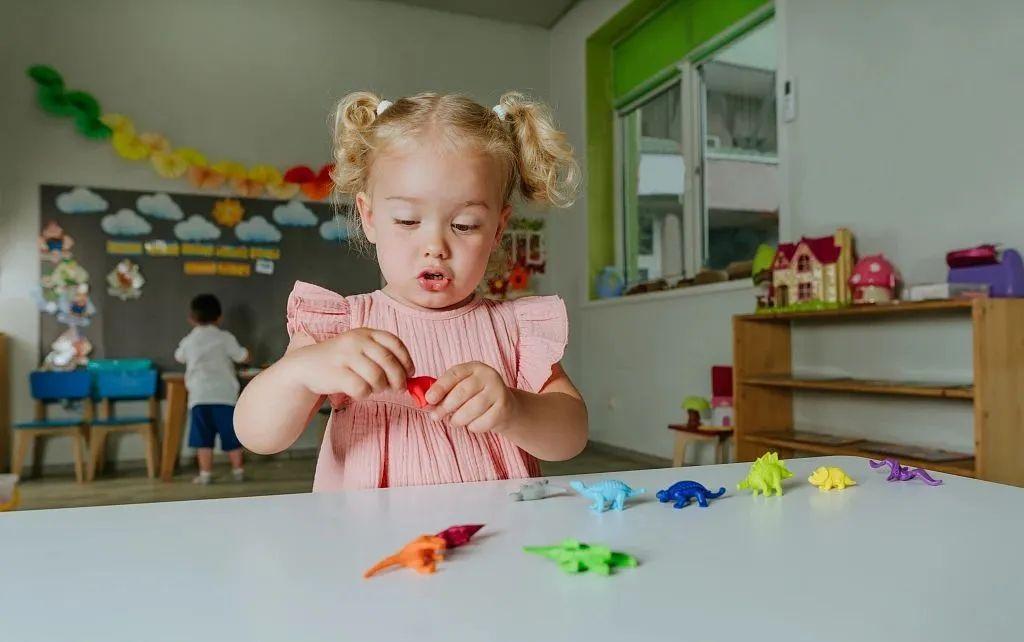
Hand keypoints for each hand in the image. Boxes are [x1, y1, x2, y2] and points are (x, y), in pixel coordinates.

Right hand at [287, 328, 412, 398]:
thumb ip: (382, 356)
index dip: (406, 360)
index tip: (410, 373)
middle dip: (399, 379)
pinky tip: (359, 391)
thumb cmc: (340, 360)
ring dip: (381, 387)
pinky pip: (362, 388)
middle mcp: (357, 341)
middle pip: (389, 362)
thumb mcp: (360, 349)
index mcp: (366, 332)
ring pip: (377, 377)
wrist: (306, 366)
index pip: (395, 343)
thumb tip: (409, 376)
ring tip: (374, 388)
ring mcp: (346, 356)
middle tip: (398, 388)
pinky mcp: (337, 373)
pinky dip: (365, 394)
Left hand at [426, 362, 517, 432]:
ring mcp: (498, 391)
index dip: (440, 387)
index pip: (454, 374)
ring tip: (454, 421)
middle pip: (462, 392)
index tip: (428, 399)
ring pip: (472, 409)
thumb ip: (445, 392)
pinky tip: (472, 423)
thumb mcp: (462, 388)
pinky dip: (473, 427)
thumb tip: (426, 402)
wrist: (505, 407)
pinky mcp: (504, 408)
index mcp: (474, 367)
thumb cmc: (476, 397)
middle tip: (435, 416)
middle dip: (445, 406)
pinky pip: (482, 422)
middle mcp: (488, 376)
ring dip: (458, 419)